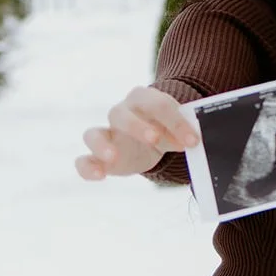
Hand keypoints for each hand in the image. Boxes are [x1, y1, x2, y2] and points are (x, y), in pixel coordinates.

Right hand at [75, 86, 199, 180]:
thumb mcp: (177, 128)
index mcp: (143, 99)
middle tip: (155, 139)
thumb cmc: (165, 128)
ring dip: (102, 145)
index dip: (175, 122)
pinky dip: (87, 168)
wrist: (151, 138)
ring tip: (112, 157)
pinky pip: (82, 160)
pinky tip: (100, 176)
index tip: (192, 141)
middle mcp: (120, 113)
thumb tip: (193, 141)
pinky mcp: (97, 156)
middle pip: (121, 114)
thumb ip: (183, 133)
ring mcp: (105, 134)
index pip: (157, 105)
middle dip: (138, 127)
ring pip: (93, 133)